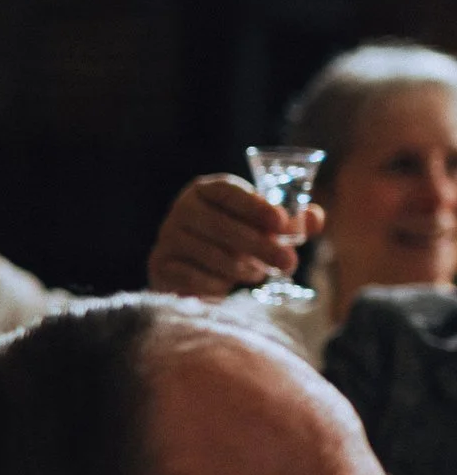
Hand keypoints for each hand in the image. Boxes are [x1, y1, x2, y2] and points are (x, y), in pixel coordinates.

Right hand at [148, 174, 321, 298]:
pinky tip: (228, 283)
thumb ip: (292, 220)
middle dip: (261, 246)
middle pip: (222, 227)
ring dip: (243, 268)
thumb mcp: (263, 225)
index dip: (254, 206)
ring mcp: (167, 237)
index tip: (281, 221)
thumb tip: (314, 218)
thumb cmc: (234, 238)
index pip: (228, 192)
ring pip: (213, 255)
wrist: (189, 265)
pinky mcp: (160, 265)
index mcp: (206, 190)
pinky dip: (220, 285)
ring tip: (257, 272)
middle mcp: (182, 209)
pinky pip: (196, 278)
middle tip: (290, 262)